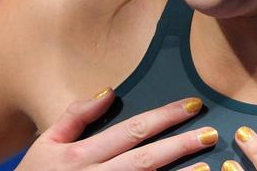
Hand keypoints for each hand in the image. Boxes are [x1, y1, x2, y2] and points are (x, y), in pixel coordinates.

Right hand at [16, 88, 215, 170]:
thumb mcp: (46, 145)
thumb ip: (75, 116)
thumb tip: (109, 91)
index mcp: (82, 156)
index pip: (132, 130)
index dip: (164, 117)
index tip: (193, 105)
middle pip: (146, 159)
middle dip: (181, 145)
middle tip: (210, 133)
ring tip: (208, 166)